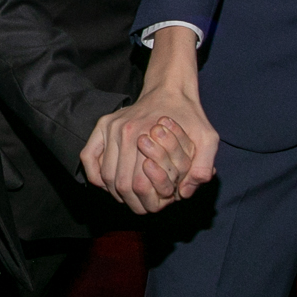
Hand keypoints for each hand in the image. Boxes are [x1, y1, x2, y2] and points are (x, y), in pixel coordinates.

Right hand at [81, 27, 218, 213]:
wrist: (170, 89)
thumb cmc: (189, 116)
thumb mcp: (208, 138)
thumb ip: (203, 165)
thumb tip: (185, 192)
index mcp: (145, 136)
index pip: (139, 185)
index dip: (147, 202)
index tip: (156, 206)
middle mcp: (122, 132)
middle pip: (120, 183)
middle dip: (132, 202)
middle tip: (143, 207)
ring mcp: (110, 127)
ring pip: (104, 175)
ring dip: (115, 193)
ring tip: (130, 199)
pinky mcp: (102, 125)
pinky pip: (88, 156)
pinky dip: (95, 175)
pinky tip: (108, 184)